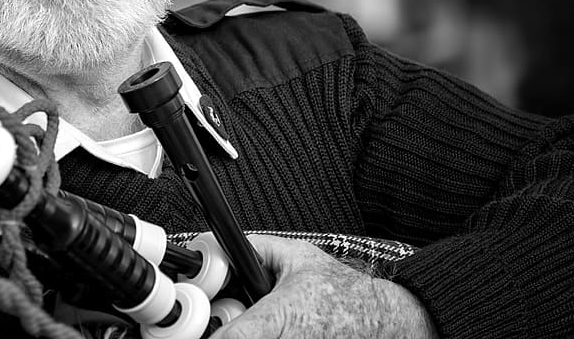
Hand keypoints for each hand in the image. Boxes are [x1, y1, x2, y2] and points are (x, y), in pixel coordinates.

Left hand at [212, 235, 437, 338]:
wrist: (377, 317)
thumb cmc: (342, 289)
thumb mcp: (296, 254)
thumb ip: (258, 247)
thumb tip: (225, 245)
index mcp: (282, 316)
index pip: (237, 337)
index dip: (216, 335)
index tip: (195, 332)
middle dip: (226, 328)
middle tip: (221, 315)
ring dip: (244, 333)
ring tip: (252, 317)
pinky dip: (261, 336)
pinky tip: (269, 326)